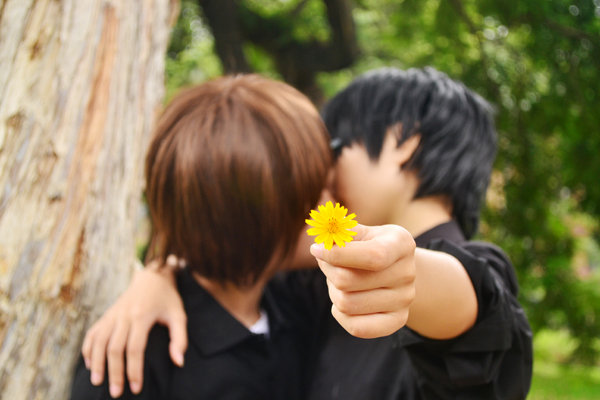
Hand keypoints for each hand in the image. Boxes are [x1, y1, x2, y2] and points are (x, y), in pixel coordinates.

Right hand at [81, 261, 187, 397]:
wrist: (152, 276)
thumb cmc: (167, 299)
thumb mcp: (179, 315)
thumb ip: (180, 338)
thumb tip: (178, 362)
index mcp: (142, 316)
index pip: (134, 349)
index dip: (134, 370)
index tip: (137, 388)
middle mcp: (123, 315)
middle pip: (114, 348)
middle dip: (114, 372)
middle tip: (116, 393)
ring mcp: (112, 314)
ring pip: (98, 341)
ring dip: (96, 363)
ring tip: (98, 383)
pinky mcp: (106, 314)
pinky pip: (92, 333)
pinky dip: (88, 349)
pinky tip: (90, 365)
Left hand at [310, 224, 415, 337]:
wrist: (395, 269)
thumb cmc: (368, 245)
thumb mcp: (358, 231)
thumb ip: (339, 232)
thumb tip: (320, 241)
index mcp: (400, 243)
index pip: (373, 256)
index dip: (338, 254)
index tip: (316, 249)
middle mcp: (407, 273)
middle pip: (349, 281)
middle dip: (328, 270)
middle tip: (326, 263)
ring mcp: (405, 300)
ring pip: (347, 304)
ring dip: (333, 291)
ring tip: (339, 282)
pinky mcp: (397, 321)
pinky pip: (357, 327)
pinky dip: (340, 314)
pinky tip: (344, 299)